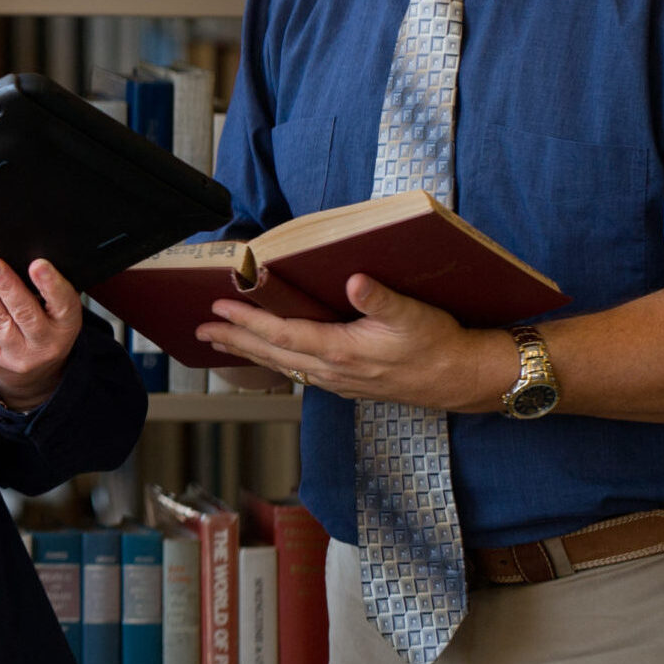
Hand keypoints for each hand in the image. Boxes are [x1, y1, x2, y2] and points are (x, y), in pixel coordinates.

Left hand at [0, 257, 81, 412]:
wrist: (34, 374)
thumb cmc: (47, 328)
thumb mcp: (59, 311)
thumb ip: (47, 289)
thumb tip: (19, 256)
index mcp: (66, 324)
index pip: (62, 303)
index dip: (50, 284)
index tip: (37, 264)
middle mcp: (44, 342)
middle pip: (24, 311)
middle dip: (4, 285)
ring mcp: (17, 353)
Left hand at [195, 273, 517, 412]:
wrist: (463, 379)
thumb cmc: (439, 344)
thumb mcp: (413, 314)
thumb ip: (380, 297)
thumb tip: (354, 281)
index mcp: (341, 352)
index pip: (282, 334)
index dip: (248, 320)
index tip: (219, 306)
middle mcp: (333, 371)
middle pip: (272, 354)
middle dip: (234, 340)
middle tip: (200, 330)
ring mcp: (339, 381)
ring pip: (283, 365)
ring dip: (250, 352)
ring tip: (222, 342)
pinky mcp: (348, 383)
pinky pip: (299, 371)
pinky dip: (276, 361)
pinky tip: (270, 355)